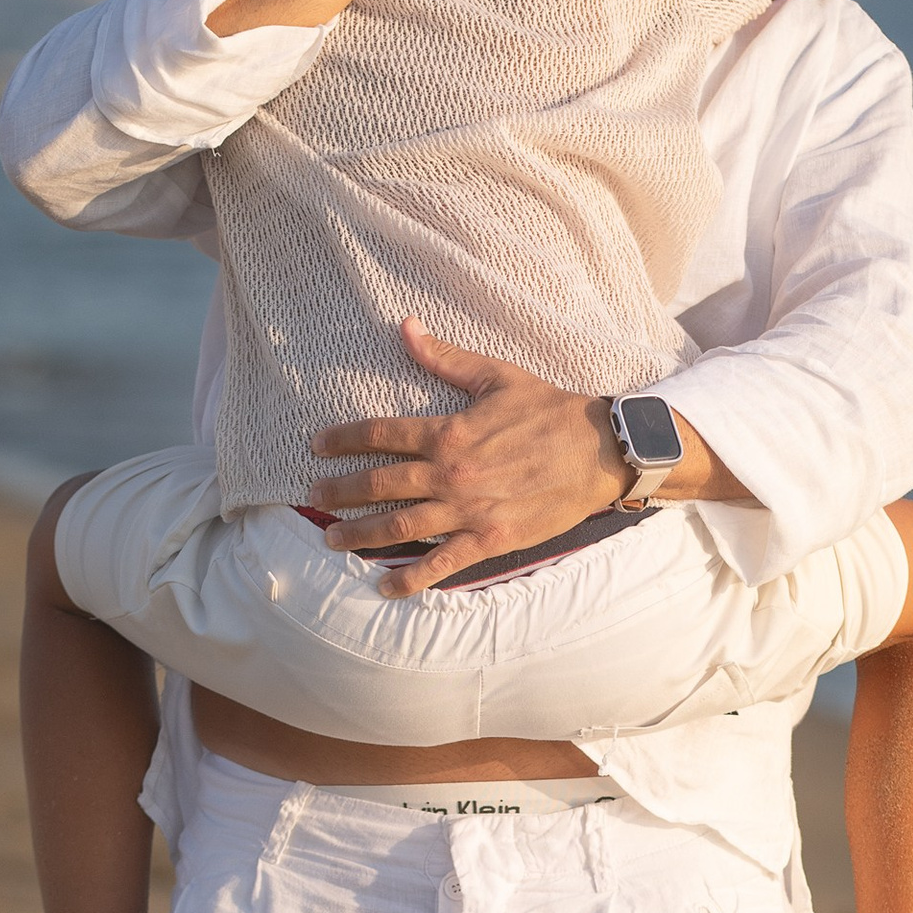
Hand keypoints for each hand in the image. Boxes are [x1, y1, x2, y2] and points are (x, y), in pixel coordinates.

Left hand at [309, 324, 625, 591]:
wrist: (598, 450)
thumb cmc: (548, 410)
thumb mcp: (495, 376)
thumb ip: (444, 357)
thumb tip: (405, 326)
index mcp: (448, 430)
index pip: (381, 433)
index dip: (343, 438)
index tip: (317, 446)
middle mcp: (450, 473)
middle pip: (380, 483)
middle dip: (340, 491)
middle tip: (313, 498)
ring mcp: (468, 509)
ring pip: (400, 526)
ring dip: (361, 534)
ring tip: (331, 540)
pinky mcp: (490, 538)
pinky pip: (442, 562)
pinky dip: (411, 577)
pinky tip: (384, 586)